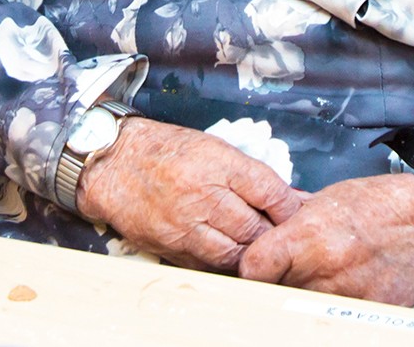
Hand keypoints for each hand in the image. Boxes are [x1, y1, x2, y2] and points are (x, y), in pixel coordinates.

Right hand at [76, 118, 306, 270]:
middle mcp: (201, 194)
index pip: (268, 191)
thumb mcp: (212, 148)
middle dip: (273, 233)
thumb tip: (288, 198)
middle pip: (255, 227)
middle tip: (283, 235)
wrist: (115, 163)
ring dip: (250, 253)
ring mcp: (185, 224)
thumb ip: (249, 174)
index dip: (290, 207)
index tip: (298, 212)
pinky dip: (224, 263)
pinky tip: (231, 254)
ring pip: (234, 252)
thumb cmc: (166, 151)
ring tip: (258, 247)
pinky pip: (208, 265)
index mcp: (217, 162)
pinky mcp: (170, 247)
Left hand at [237, 173, 413, 303]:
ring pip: (302, 306)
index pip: (254, 268)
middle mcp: (323, 270)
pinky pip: (334, 315)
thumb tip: (270, 226)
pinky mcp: (366, 312)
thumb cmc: (385, 204)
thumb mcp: (330, 198)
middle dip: (276, 284)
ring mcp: (345, 296)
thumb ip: (296, 218)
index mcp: (308, 236)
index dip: (248, 270)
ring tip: (316, 278)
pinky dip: (332, 305)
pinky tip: (343, 288)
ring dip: (303, 295)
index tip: (253, 269)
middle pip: (275, 292)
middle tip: (282, 274)